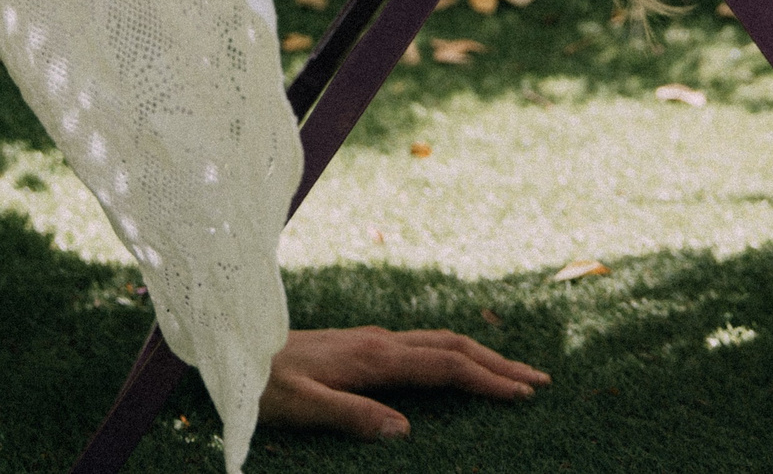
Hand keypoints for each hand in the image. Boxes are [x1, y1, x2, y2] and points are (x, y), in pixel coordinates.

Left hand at [259, 326, 548, 440]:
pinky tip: (456, 366)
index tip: (524, 394)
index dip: (488, 380)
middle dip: (499, 362)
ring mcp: (372, 340)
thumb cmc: (262, 385)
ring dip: (480, 355)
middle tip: (539, 381)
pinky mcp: (363, 346)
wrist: (232, 348)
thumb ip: (351, 417)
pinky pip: (423, 346)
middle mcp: (380, 342)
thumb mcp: (302, 408)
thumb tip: (404, 432)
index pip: (446, 366)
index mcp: (374, 357)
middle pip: (454, 346)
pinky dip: (454, 354)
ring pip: (440, 342)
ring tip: (511, 372)